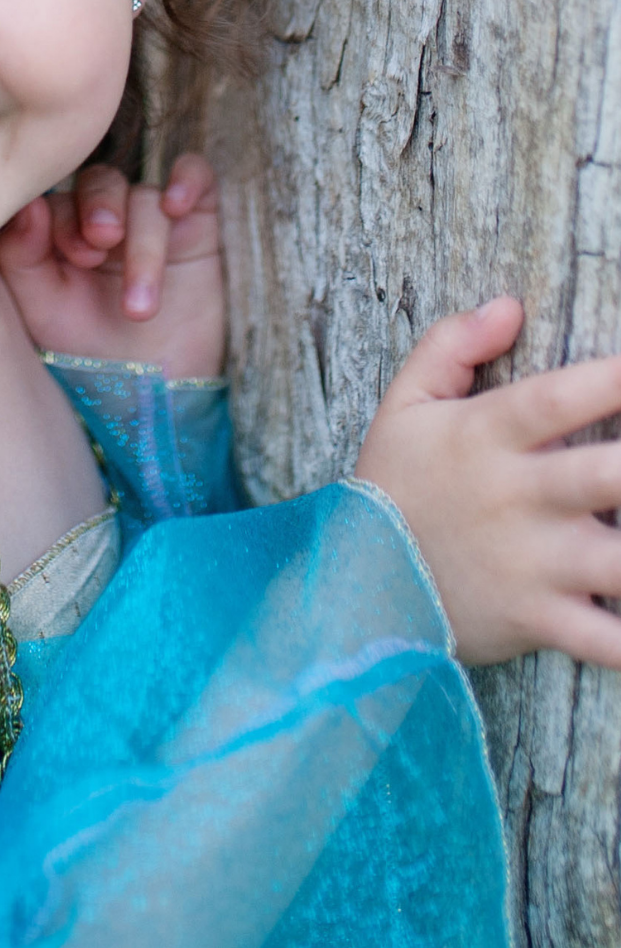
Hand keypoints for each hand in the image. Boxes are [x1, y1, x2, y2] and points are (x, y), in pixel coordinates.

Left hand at [0, 153, 226, 377]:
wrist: (149, 391)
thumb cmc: (86, 348)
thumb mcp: (41, 308)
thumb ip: (20, 254)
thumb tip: (28, 204)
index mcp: (57, 227)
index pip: (57, 195)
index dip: (64, 218)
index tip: (76, 258)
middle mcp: (102, 214)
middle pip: (100, 183)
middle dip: (102, 209)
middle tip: (102, 244)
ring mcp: (148, 215)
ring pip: (146, 198)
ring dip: (145, 247)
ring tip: (139, 309)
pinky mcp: (196, 220)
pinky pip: (196, 174)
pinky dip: (188, 180)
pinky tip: (177, 204)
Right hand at [355, 297, 620, 666]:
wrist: (353, 586)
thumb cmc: (393, 488)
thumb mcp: (403, 406)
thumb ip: (450, 346)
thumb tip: (508, 305)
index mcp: (486, 439)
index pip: (557, 398)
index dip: (613, 380)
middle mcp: (516, 499)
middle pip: (606, 476)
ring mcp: (532, 564)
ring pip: (620, 561)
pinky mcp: (538, 619)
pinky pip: (603, 641)